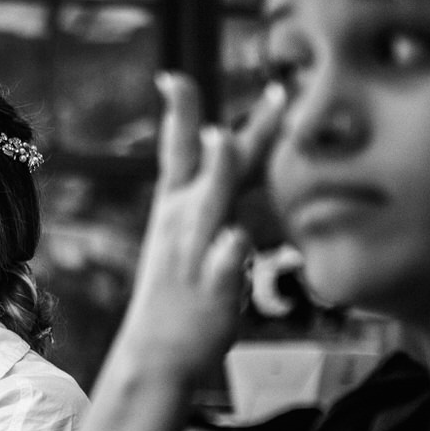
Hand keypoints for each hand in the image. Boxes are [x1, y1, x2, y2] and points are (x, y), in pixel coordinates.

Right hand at [103, 75, 285, 388]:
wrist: (155, 353)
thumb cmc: (181, 287)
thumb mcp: (192, 229)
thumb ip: (220, 186)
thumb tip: (238, 141)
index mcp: (176, 205)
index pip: (179, 149)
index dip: (179, 110)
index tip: (173, 77)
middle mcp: (182, 221)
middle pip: (211, 164)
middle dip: (234, 124)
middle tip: (274, 90)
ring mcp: (195, 253)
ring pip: (210, 204)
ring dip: (218, 171)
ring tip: (224, 138)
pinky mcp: (212, 288)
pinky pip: (224, 264)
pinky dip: (231, 251)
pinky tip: (236, 241)